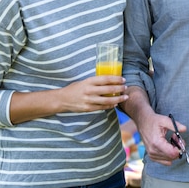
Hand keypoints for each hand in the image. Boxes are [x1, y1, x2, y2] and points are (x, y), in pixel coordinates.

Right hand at [11, 76, 127, 123]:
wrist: (62, 99)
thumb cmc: (75, 88)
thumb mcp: (84, 81)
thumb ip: (95, 82)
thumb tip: (110, 80)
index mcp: (88, 81)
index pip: (106, 79)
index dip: (116, 79)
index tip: (123, 79)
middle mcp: (89, 90)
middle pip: (108, 90)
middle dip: (119, 89)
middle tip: (126, 87)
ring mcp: (89, 100)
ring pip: (107, 100)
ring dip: (118, 99)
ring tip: (125, 97)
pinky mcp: (88, 108)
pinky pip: (102, 107)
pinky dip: (110, 106)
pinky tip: (115, 104)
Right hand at [137, 112, 185, 164]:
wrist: (143, 122)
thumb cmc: (153, 121)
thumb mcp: (165, 120)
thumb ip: (175, 125)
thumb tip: (184, 129)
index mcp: (156, 143)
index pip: (172, 153)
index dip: (179, 148)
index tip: (180, 140)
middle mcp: (153, 151)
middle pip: (172, 157)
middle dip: (177, 149)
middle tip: (176, 138)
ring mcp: (151, 154)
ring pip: (169, 160)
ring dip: (173, 151)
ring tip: (171, 140)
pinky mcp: (151, 156)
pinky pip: (164, 161)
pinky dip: (168, 155)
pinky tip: (168, 145)